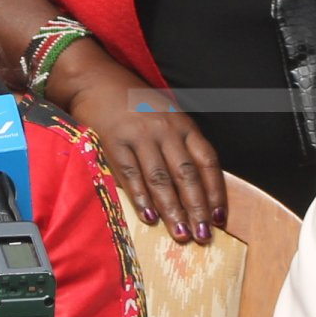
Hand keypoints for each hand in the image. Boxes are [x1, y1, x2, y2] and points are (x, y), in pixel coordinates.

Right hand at [55, 46, 224, 244]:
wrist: (95, 80)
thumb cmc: (134, 102)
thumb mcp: (167, 116)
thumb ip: (182, 144)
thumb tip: (198, 188)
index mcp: (183, 123)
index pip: (207, 160)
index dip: (215, 191)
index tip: (219, 217)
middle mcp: (165, 128)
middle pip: (186, 174)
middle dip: (196, 208)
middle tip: (203, 236)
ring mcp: (139, 135)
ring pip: (160, 178)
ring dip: (172, 210)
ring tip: (180, 234)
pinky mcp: (115, 141)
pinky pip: (130, 174)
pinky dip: (140, 197)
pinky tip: (149, 217)